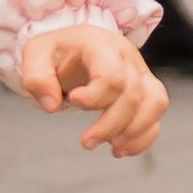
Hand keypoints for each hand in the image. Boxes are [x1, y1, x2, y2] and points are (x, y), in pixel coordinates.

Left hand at [20, 22, 165, 156]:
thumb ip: (37, 77)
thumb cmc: (57, 50)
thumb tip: (52, 106)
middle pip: (132, 95)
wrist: (74, 44)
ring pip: (155, 103)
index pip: (112, 76)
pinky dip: (144, 136)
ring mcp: (140, 72)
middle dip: (110, 126)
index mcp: (100, 44)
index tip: (73, 101)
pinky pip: (156, 113)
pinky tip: (121, 149)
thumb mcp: (36, 53)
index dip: (94, 97)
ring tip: (112, 148)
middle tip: (86, 142)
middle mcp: (126, 56)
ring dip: (135, 132)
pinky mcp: (146, 88)